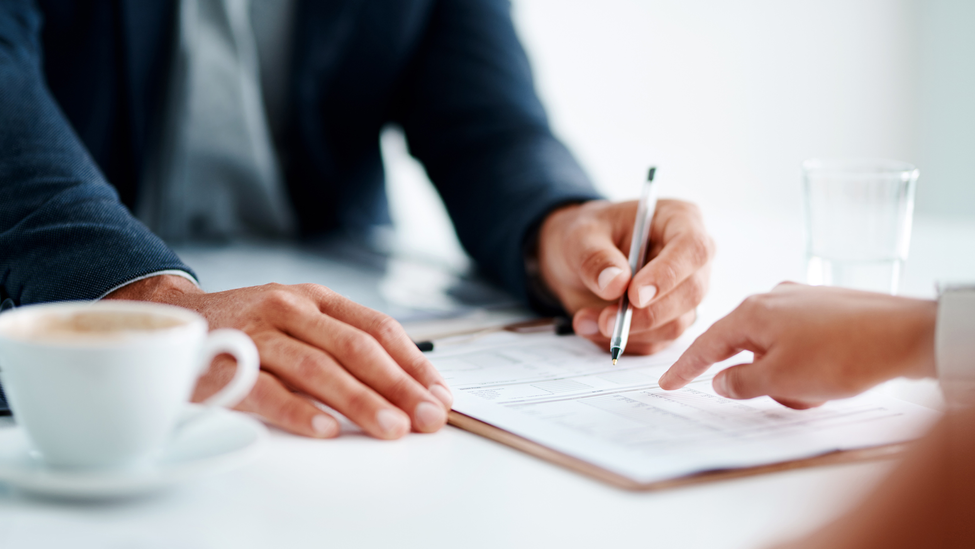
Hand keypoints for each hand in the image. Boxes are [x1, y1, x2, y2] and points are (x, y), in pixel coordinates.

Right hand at [106, 275, 451, 438]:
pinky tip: (326, 430)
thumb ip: (344, 343)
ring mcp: (258, 334)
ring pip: (318, 368)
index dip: (414, 362)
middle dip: (398, 386)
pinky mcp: (225, 363)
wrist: (172, 318)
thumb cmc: (250, 326)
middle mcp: (290, 309)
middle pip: (356, 349)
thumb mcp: (301, 320)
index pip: (377, 328)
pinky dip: (298, 411)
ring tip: (391, 428)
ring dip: (359, 401)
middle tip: (426, 417)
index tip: (439, 394)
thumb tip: (407, 384)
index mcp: (316, 299)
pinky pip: (267, 390)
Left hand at [537, 199, 713, 353]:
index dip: (668, 274)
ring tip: (585, 320)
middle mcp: (691, 259)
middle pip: (691, 292)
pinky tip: (591, 326)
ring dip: (629, 332)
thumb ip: (595, 257)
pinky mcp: (670, 321)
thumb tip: (615, 283)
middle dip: (647, 314)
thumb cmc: (587, 235)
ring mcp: (685, 293)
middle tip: (605, 320)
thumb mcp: (579, 236)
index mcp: (680, 220)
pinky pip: (655, 342)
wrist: (576, 258)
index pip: (693, 248)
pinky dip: (622, 341)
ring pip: (675, 324)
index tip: (635, 295)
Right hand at [658, 283, 937, 408]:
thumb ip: (740, 383)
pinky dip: (805, 365)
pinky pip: (800, 342)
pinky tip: (827, 379)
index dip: (685, 368)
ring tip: (814, 391)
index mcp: (752, 312)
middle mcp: (773, 298)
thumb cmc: (841, 355)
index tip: (667, 383)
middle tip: (777, 395)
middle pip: (744, 345)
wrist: (905, 335)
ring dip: (786, 376)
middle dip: (757, 378)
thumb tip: (720, 382)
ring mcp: (802, 299)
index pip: (706, 344)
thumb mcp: (779, 381)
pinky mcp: (827, 308)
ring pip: (775, 347)